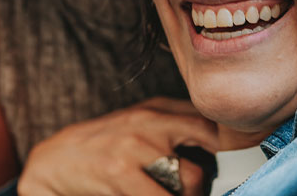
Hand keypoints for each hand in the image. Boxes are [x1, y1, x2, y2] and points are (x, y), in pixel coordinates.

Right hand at [19, 98, 219, 195]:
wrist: (54, 162)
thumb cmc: (105, 147)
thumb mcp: (140, 125)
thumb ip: (178, 126)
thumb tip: (224, 141)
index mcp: (158, 109)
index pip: (212, 122)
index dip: (235, 146)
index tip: (242, 164)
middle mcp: (150, 122)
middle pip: (210, 146)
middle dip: (212, 175)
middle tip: (204, 188)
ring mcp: (136, 147)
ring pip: (190, 179)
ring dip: (189, 194)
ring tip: (175, 194)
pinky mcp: (120, 173)